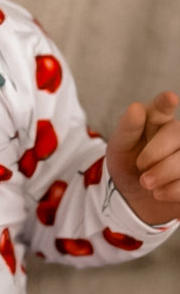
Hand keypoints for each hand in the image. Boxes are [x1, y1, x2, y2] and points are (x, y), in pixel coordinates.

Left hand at [106, 91, 179, 224]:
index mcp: (156, 119)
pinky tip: (159, 193)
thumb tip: (136, 108)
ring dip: (163, 173)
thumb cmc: (127, 163)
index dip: (165, 103)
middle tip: (139, 166)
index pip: (162, 107)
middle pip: (177, 133)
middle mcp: (177, 133)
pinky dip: (172, 190)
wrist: (133, 195)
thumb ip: (127, 128)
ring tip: (145, 183)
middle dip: (155, 153)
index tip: (169, 98)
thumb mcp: (119, 146)